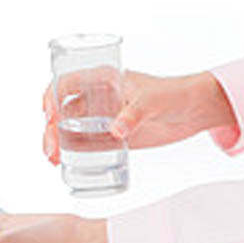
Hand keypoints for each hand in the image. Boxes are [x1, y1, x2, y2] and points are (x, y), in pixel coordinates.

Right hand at [43, 70, 236, 163]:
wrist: (194, 111)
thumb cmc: (174, 93)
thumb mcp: (152, 101)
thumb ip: (134, 115)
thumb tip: (115, 132)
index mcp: (102, 78)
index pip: (65, 84)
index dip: (50, 99)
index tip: (49, 118)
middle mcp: (98, 97)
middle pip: (62, 111)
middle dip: (51, 129)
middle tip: (51, 150)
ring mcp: (103, 117)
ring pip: (70, 129)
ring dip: (57, 143)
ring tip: (53, 160)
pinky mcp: (112, 136)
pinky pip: (87, 144)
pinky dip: (74, 153)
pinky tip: (66, 164)